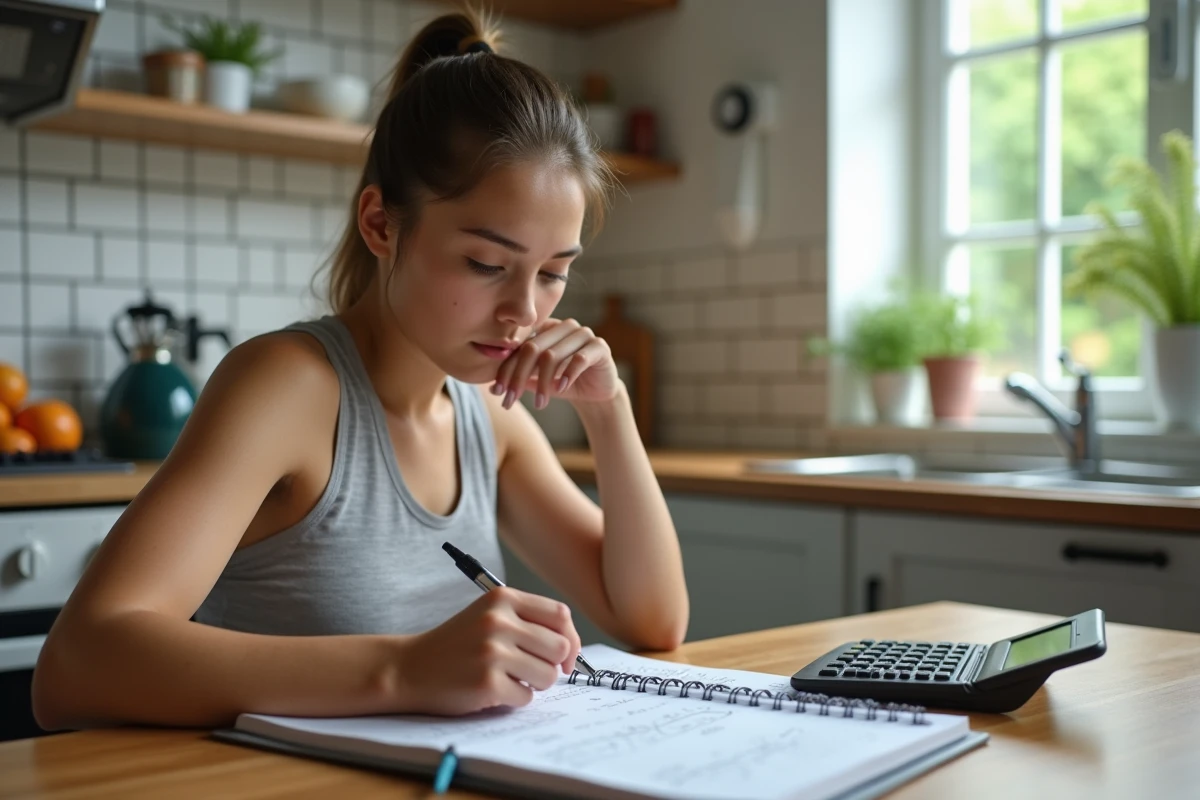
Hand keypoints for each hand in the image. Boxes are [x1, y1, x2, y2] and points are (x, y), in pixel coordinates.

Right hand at [391, 587, 581, 714]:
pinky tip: (491, 690)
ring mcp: (492, 651)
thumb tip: (571, 650)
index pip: (560, 615)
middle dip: (551, 665)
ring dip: (534, 684)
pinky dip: (514, 698)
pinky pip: (526, 697)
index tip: (565, 656)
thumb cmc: (456, 644)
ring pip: (547, 675)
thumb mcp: (489, 616)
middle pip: (560, 647)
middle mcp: (498, 621)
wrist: (409, 668)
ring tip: (509, 678)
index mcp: (502, 598)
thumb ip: (528, 622)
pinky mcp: (486, 682)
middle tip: (529, 671)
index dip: (570, 638)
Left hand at [492, 318, 620, 409]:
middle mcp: (564, 326)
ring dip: (542, 383)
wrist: (596, 392)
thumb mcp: (538, 380)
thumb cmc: (564, 382)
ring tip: (539, 404)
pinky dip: (567, 375)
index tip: (497, 392)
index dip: (506, 369)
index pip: (520, 346)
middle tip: (511, 400)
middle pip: (532, 349)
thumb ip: (519, 378)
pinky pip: (579, 359)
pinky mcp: (599, 347)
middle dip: (519, 377)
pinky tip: (561, 389)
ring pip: (553, 355)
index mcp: (546, 328)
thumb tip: (491, 388)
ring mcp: (583, 334)